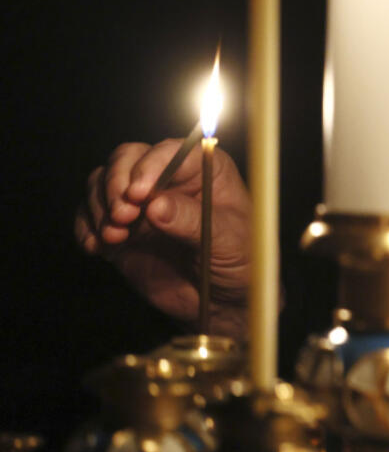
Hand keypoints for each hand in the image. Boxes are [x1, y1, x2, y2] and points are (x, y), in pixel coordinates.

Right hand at [74, 139, 251, 337]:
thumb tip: (156, 205)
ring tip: (114, 237)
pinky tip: (96, 247)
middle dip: (117, 184)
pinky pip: (89, 216)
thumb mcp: (227, 240)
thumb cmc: (239, 261)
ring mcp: (141, 203)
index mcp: (204, 170)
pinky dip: (85, 228)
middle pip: (127, 159)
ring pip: (102, 183)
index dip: (150, 166)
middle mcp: (169, 178)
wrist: (222, 300)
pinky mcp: (121, 229)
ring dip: (99, 207)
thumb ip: (192, 221)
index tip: (139, 194)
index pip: (170, 152)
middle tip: (122, 216)